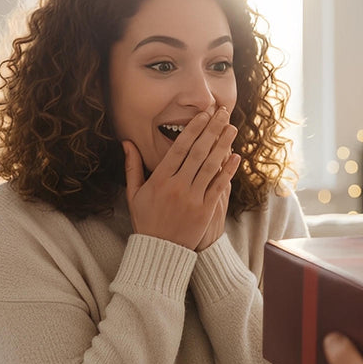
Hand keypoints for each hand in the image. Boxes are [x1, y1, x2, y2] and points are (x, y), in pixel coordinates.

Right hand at [123, 107, 239, 249]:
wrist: (160, 251)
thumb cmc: (146, 221)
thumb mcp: (134, 194)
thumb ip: (132, 167)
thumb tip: (127, 142)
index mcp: (159, 180)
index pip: (179, 148)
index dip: (193, 129)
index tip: (203, 115)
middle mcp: (177, 186)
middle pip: (198, 152)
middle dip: (212, 130)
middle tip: (222, 113)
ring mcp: (192, 198)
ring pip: (211, 166)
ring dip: (223, 144)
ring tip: (232, 128)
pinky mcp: (205, 210)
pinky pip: (219, 186)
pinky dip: (228, 171)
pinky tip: (236, 156)